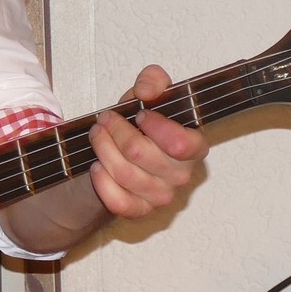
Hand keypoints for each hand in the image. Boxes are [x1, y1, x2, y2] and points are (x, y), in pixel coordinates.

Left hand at [87, 64, 208, 219]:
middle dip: (115, 131)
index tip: (139, 114)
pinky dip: (102, 182)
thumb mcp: (147, 94)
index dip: (155, 126)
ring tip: (97, 136)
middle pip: (140, 154)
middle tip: (105, 120)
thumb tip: (147, 91)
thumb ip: (153, 80)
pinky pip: (119, 202)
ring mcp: (162, 196)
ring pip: (124, 173)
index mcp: (193, 146)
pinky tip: (97, 167)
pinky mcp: (140, 210)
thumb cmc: (139, 124)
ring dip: (103, 149)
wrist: (122, 152)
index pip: (181, 144)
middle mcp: (181, 175)